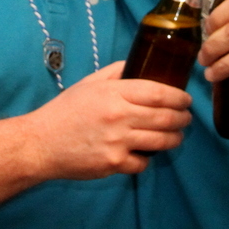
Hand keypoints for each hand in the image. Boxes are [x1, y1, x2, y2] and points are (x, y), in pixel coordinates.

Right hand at [24, 62, 193, 178]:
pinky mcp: (113, 164)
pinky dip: (147, 158)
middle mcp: (119, 116)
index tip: (186, 100)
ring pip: (161, 141)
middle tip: (186, 118)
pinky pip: (143, 162)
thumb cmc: (66, 110)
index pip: (159, 93)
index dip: (179, 97)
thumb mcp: (89, 83)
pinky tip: (144, 152)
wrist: (41, 143)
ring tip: (176, 136)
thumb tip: (140, 64)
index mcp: (114, 93)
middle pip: (166, 118)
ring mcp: (117, 142)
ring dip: (175, 138)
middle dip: (183, 118)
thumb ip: (116, 72)